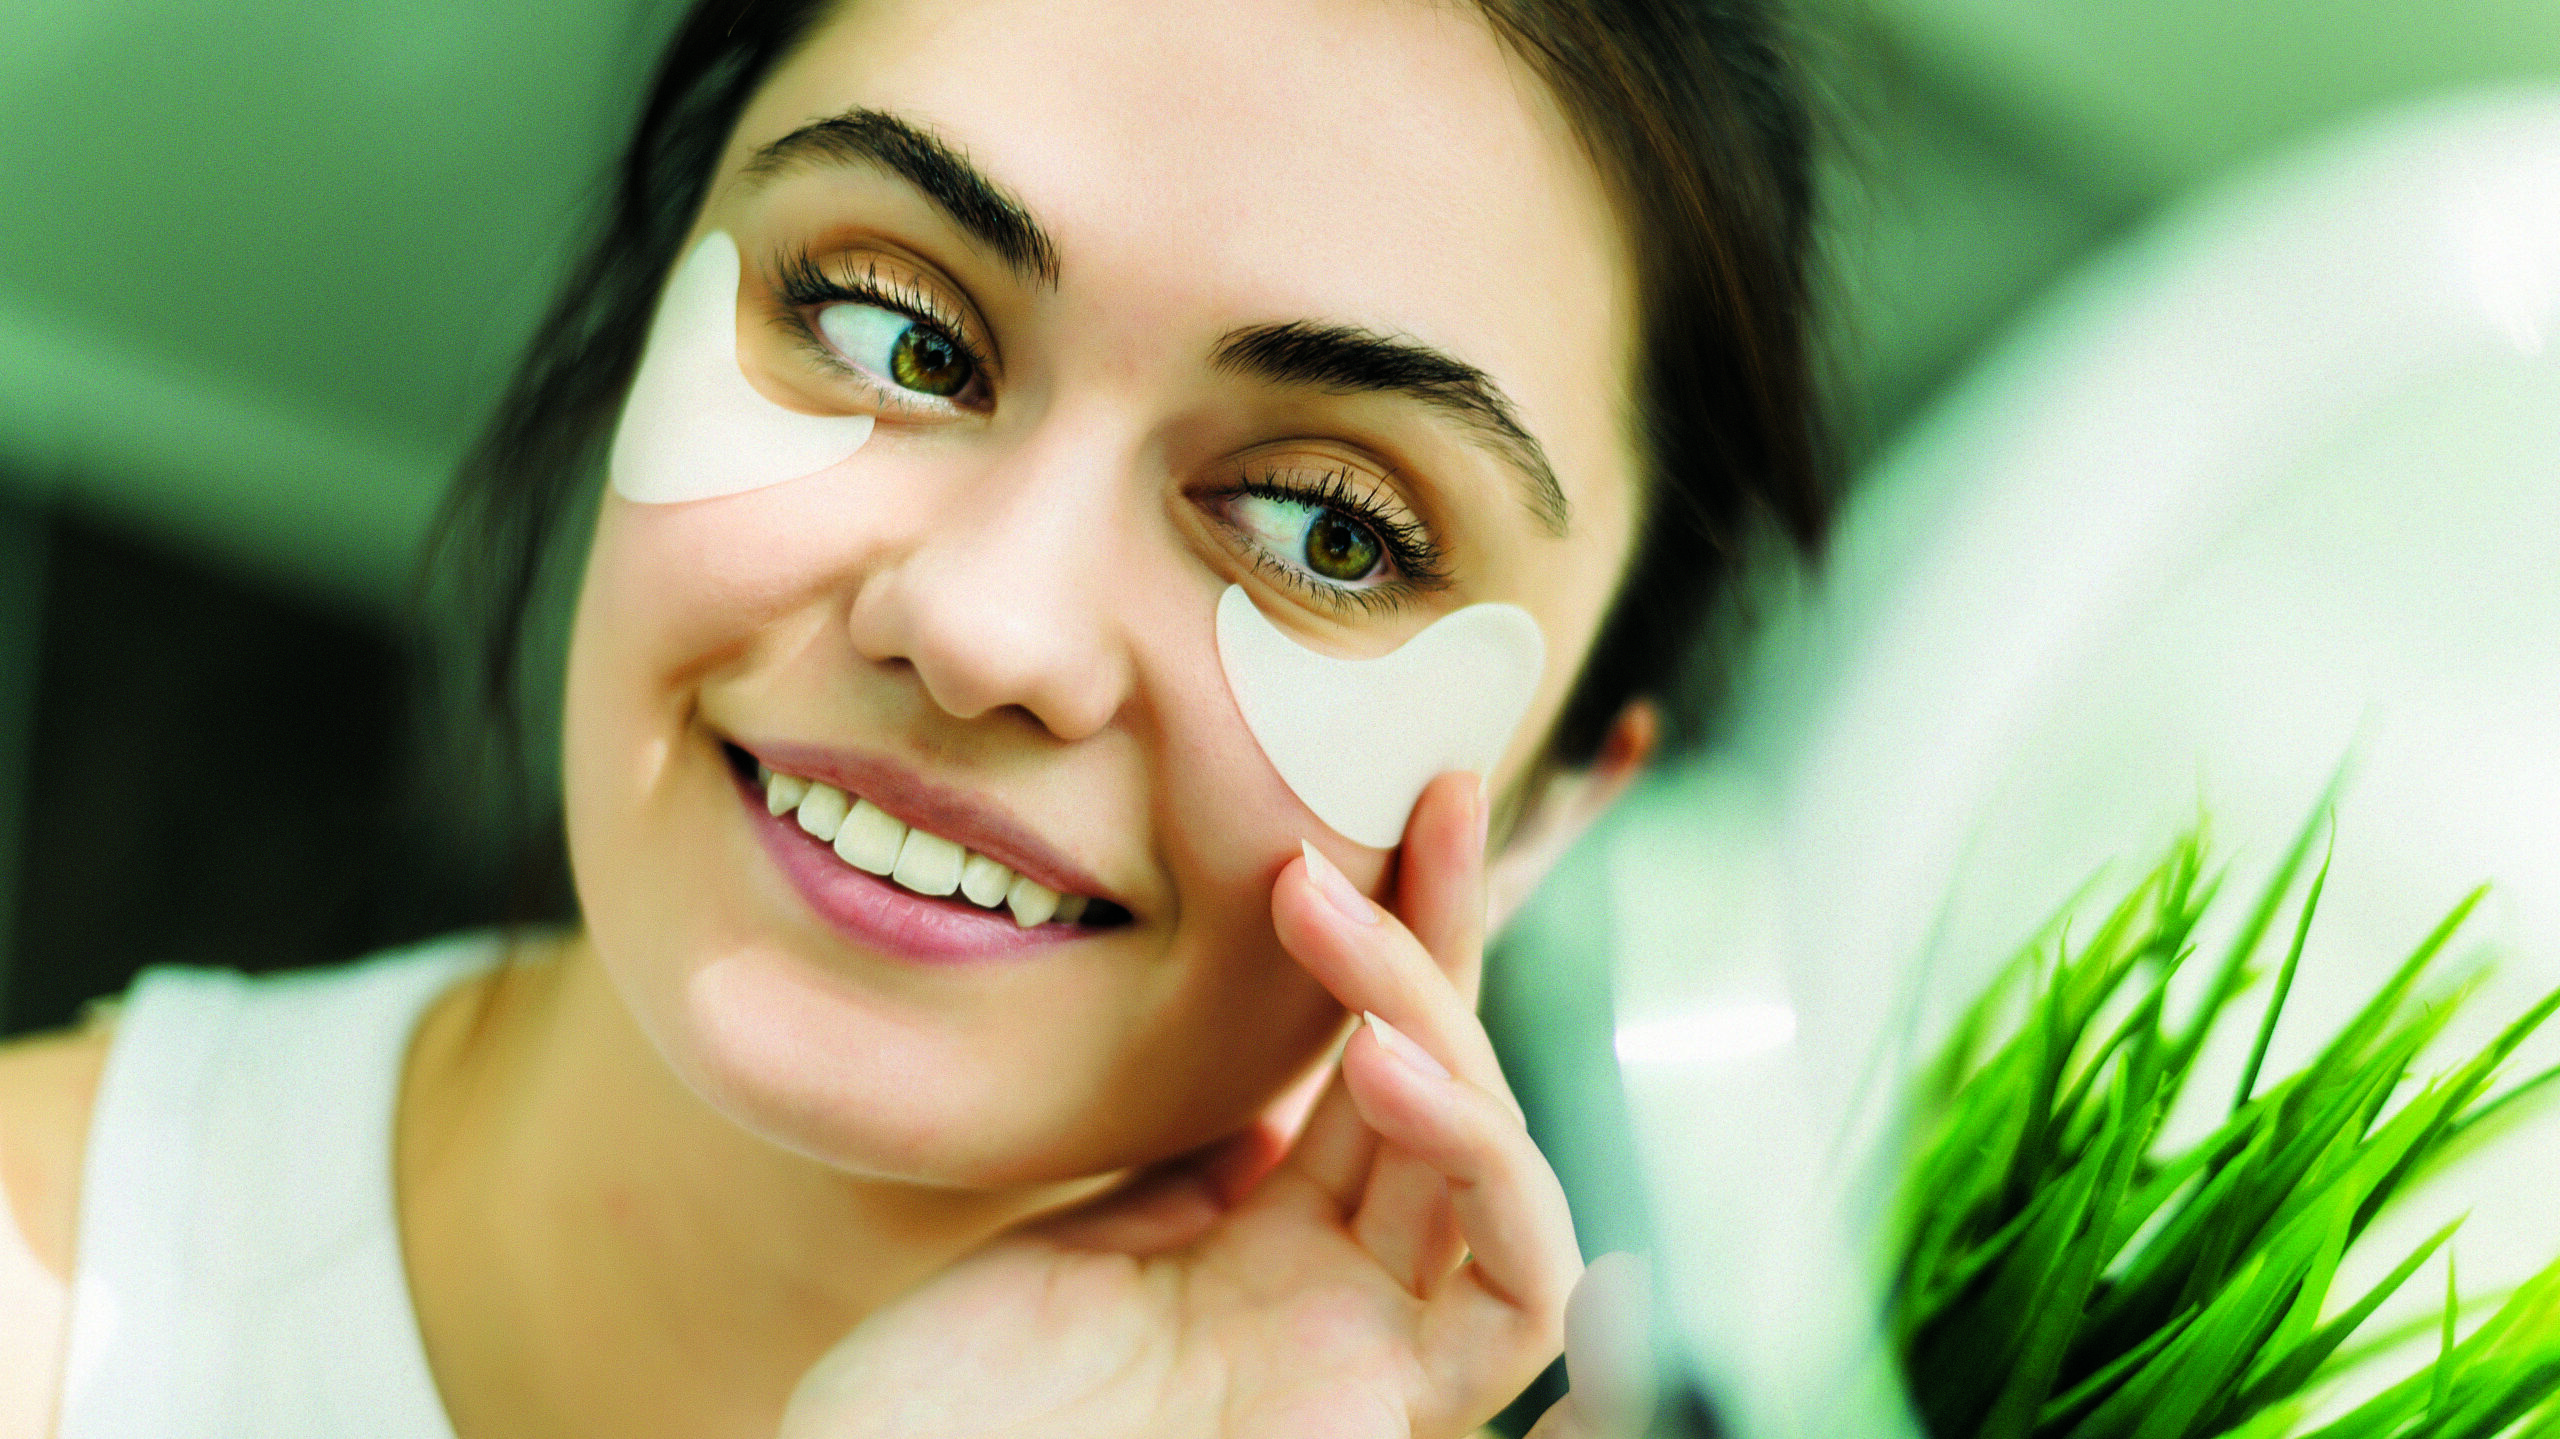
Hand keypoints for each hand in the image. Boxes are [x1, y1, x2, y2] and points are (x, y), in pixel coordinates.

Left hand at [778, 772, 1609, 1438]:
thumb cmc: (938, 1415)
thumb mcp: (1074, 1244)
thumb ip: (1190, 1171)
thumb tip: (1263, 1092)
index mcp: (1269, 1253)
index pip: (1374, 1067)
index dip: (1396, 940)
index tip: (1385, 808)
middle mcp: (1343, 1299)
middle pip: (1450, 1090)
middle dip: (1443, 934)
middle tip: (1428, 799)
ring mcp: (1373, 1358)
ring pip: (1496, 1172)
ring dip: (1446, 1030)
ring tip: (1344, 929)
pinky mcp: (1393, 1418)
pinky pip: (1518, 1302)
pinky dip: (1495, 1176)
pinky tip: (1400, 1070)